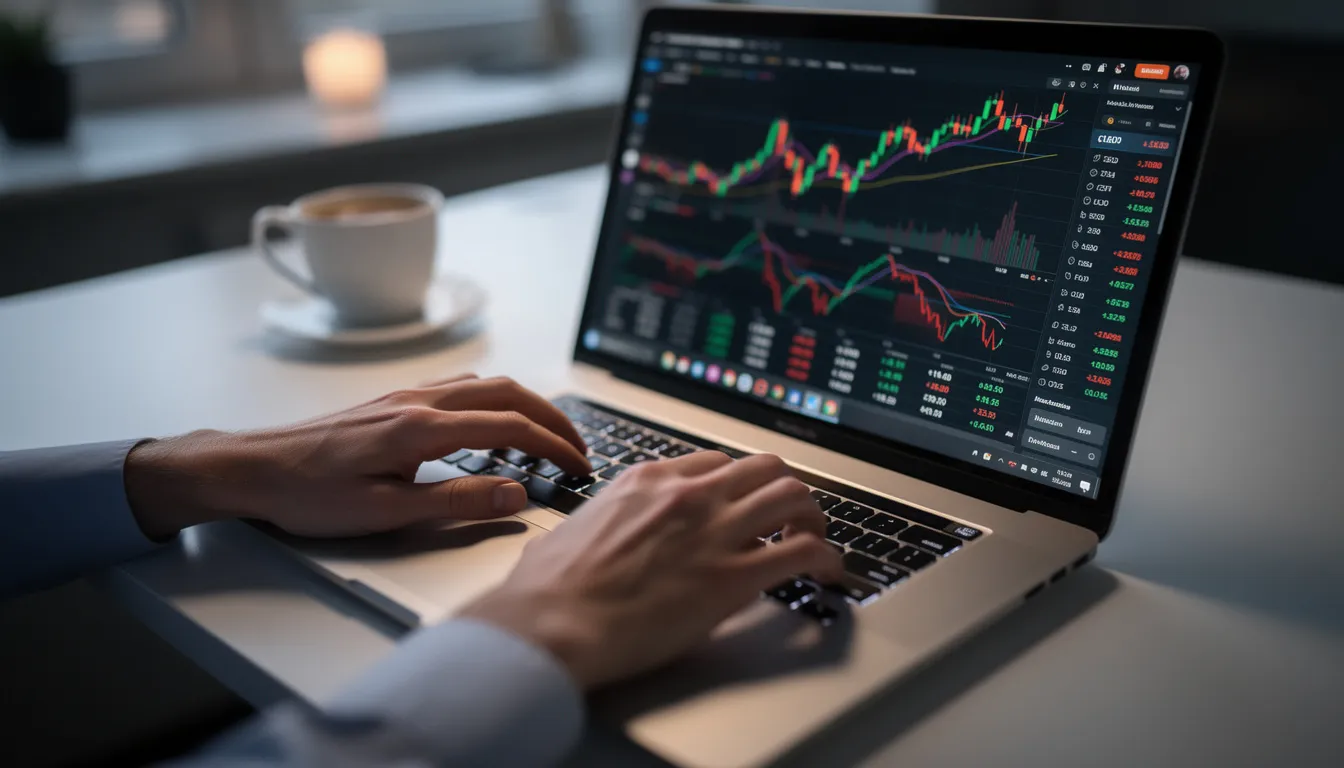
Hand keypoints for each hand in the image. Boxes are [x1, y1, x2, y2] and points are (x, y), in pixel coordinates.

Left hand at [125, 375, 590, 538]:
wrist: (253, 468)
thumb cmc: (309, 495)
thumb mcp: (386, 513)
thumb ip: (457, 501)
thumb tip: (518, 494)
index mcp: (422, 428)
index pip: (511, 428)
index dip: (554, 447)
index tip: (580, 469)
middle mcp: (420, 401)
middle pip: (508, 393)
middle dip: (552, 418)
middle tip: (579, 450)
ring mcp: (406, 395)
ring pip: (486, 385)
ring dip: (525, 406)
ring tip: (546, 438)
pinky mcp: (394, 401)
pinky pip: (461, 389)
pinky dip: (495, 402)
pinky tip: (493, 426)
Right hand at [458, 451, 842, 689]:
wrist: (552, 623)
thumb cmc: (548, 590)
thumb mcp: (568, 533)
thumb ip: (592, 527)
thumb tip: (574, 541)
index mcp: (647, 481)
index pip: (715, 463)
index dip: (736, 485)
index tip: (742, 505)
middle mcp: (688, 496)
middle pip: (763, 467)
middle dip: (782, 490)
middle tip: (789, 516)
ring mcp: (715, 532)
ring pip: (793, 495)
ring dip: (813, 516)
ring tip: (814, 538)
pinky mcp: (734, 577)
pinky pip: (804, 552)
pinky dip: (827, 559)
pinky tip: (828, 574)